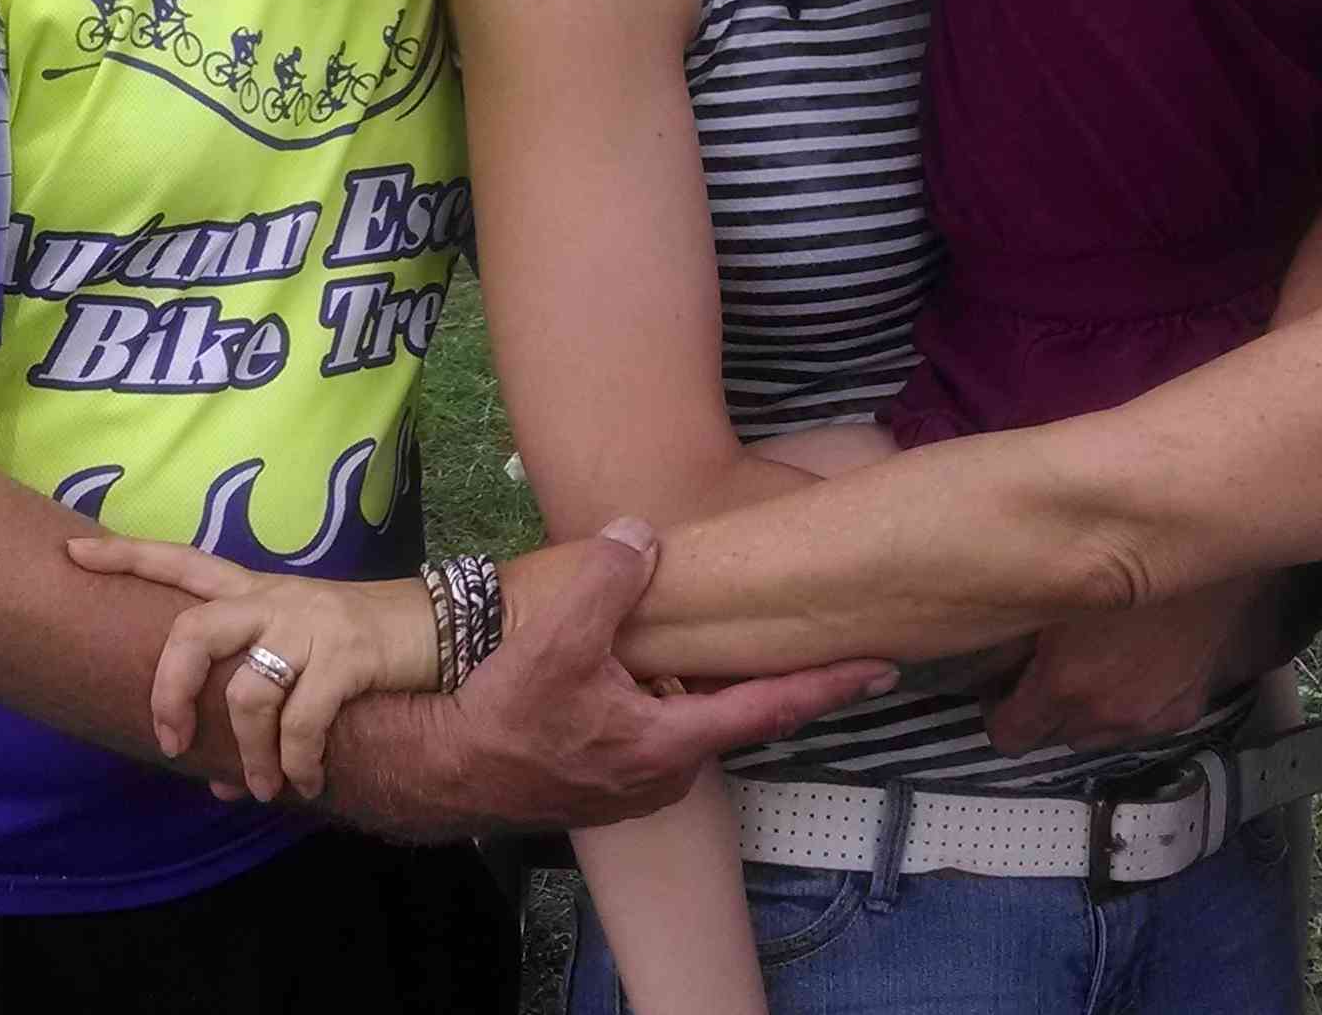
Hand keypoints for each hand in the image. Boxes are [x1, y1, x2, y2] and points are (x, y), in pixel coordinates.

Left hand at [65, 530, 423, 801]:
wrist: (444, 626)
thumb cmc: (363, 649)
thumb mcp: (305, 661)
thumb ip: (257, 709)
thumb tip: (219, 781)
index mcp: (259, 592)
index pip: (184, 563)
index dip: (128, 558)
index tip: (72, 553)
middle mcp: (276, 600)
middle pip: (195, 627)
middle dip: (170, 690)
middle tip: (170, 741)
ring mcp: (311, 624)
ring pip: (247, 692)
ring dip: (249, 754)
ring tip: (264, 787)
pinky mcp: (346, 655)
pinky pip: (302, 720)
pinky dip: (298, 762)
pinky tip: (307, 781)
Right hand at [389, 519, 895, 832]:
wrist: (438, 771)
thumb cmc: (501, 713)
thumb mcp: (557, 637)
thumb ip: (608, 579)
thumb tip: (646, 534)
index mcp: (671, 743)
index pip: (770, 708)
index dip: (829, 685)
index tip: (883, 666)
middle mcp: (667, 776)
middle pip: (734, 717)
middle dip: (764, 680)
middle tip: (800, 636)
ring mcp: (636, 788)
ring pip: (693, 727)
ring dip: (706, 691)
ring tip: (717, 646)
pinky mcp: (606, 786)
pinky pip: (657, 736)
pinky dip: (668, 704)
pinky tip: (649, 673)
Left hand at [983, 581, 1267, 755]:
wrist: (1207, 549)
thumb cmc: (1125, 554)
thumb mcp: (1057, 588)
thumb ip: (1020, 632)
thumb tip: (991, 653)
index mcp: (1067, 684)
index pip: (1011, 736)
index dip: (999, 712)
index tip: (1001, 689)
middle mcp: (1108, 712)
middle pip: (1052, 738)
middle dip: (1043, 710)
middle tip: (1045, 668)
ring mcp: (1151, 717)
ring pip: (1097, 735)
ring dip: (1086, 712)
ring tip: (1092, 663)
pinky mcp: (1185, 710)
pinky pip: (1140, 726)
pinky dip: (1129, 706)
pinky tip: (1133, 666)